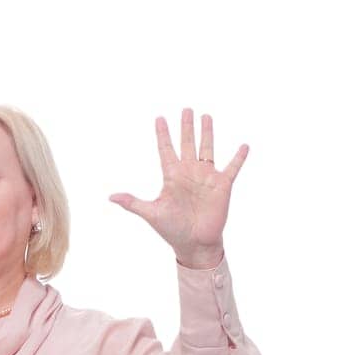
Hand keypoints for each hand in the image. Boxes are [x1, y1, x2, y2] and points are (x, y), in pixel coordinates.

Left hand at [109, 108, 247, 266]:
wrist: (194, 245)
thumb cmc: (172, 230)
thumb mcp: (152, 213)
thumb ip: (133, 203)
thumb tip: (110, 197)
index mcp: (172, 177)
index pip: (166, 150)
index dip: (163, 134)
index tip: (159, 118)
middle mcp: (189, 173)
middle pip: (187, 143)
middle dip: (186, 126)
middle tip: (186, 109)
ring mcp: (206, 178)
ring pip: (207, 148)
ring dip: (207, 133)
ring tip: (206, 116)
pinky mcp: (222, 186)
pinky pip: (232, 168)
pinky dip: (239, 157)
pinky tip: (244, 146)